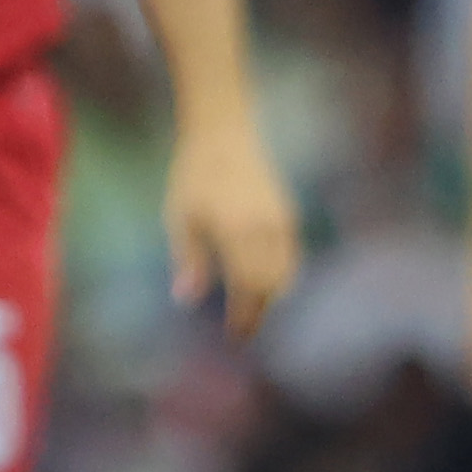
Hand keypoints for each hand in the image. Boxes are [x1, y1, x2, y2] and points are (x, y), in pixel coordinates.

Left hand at [162, 113, 302, 340]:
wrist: (223, 135)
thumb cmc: (193, 176)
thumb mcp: (180, 218)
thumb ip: (187, 260)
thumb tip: (186, 300)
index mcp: (235, 231)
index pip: (248, 287)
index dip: (244, 316)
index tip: (235, 335)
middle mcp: (263, 228)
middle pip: (270, 286)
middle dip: (258, 311)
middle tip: (241, 328)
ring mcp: (279, 220)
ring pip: (286, 273)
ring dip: (270, 295)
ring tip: (250, 308)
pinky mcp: (286, 213)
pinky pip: (291, 255)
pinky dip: (281, 274)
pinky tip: (263, 281)